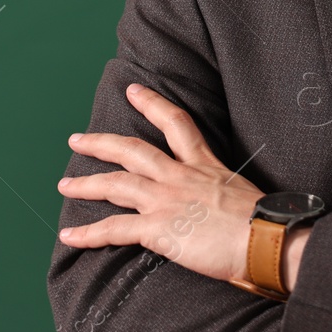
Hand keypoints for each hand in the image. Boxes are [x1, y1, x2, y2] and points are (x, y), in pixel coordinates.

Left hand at [58, 82, 265, 285]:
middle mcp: (180, 176)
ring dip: (87, 184)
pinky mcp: (159, 228)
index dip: (152, 104)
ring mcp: (167, 200)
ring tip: (64, 186)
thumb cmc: (266, 225)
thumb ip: (223, 196)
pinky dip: (88, 234)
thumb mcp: (244, 196)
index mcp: (205, 165)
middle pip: (132, 149)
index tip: (133, 90)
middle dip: (101, 143)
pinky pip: (115, 229)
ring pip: (116, 184)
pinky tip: (69, 237)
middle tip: (76, 140)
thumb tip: (220, 209)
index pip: (177, 123)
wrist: (268, 241)